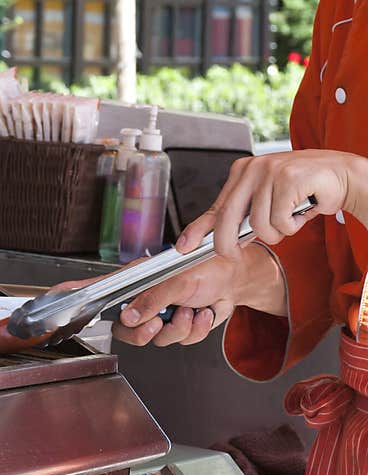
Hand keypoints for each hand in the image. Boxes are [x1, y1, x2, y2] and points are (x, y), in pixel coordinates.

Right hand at [50, 243, 284, 347]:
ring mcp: (162, 315)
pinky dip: (196, 329)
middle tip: (160, 322)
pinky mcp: (181, 325)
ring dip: (180, 328)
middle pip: (126, 330)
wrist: (240, 278)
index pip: (98, 291)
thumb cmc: (208, 266)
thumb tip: (129, 318)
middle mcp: (144, 300)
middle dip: (146, 332)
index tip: (53, 295)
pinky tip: (204, 313)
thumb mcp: (178, 280)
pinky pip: (181, 341)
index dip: (74, 296)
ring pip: (157, 340)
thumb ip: (152, 300)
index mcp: (135, 283)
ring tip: (193, 310)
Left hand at [176, 150, 367, 258]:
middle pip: (227, 218)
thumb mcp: (265, 203)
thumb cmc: (302, 192)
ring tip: (287, 220)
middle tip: (235, 254)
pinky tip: (300, 212)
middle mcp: (252, 168)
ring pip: (258, 224)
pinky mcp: (288, 177)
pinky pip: (279, 220)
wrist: (341, 176)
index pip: (215, 206)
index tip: (184, 246)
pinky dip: (291, 225)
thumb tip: (217, 242)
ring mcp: (269, 170)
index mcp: (241, 172)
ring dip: (275, 233)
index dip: (197, 229)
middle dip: (228, 245)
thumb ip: (241, 218)